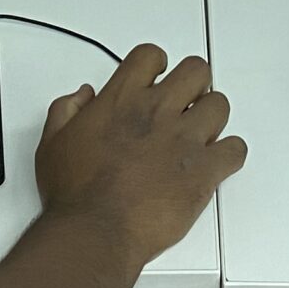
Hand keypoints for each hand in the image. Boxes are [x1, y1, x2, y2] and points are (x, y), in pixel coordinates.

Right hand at [36, 46, 246, 270]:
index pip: (150, 56)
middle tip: (186, 103)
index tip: (157, 76)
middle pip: (195, 71)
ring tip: (200, 134)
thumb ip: (67, 110)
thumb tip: (82, 96)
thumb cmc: (74, 195)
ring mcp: (184, 139)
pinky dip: (229, 154)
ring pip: (220, 105)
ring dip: (212, 117)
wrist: (95, 232)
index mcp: (121, 99)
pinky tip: (215, 163)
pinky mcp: (204, 171)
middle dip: (193, 84)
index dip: (157, 64)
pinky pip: (236, 149)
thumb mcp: (52, 143)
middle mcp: (157, 111)